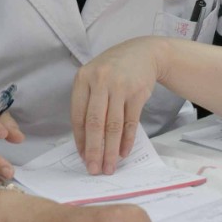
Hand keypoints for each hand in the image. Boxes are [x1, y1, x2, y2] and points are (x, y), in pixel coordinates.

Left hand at [71, 37, 164, 174]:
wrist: (143, 52)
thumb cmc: (113, 70)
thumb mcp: (94, 78)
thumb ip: (88, 103)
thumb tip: (85, 141)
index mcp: (83, 79)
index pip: (78, 115)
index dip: (80, 140)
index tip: (82, 157)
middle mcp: (100, 81)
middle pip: (95, 123)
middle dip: (94, 150)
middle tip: (94, 169)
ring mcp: (120, 86)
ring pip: (113, 125)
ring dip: (111, 150)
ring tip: (109, 166)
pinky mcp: (137, 93)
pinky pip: (131, 122)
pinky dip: (127, 140)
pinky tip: (124, 153)